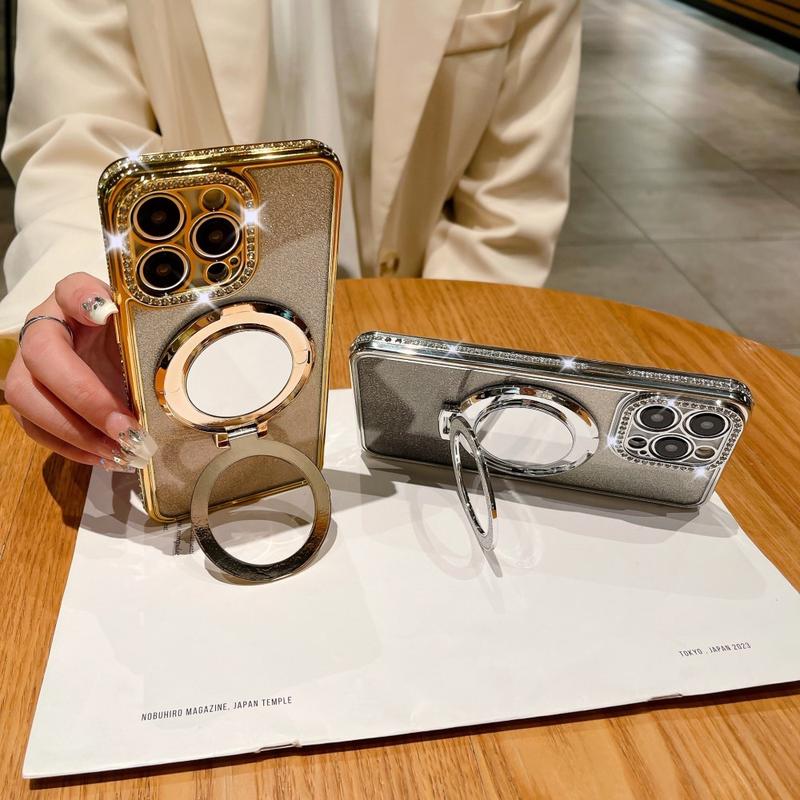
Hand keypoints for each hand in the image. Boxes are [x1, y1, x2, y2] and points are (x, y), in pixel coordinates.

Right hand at [5, 272, 157, 470]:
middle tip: (126, 427)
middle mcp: (44, 329)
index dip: (83, 299)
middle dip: (84, 398)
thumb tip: (160, 368)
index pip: (71, 289)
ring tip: (120, 450)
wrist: (116, 353)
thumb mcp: (144, 330)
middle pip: (41, 356)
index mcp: (73, 301)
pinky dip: (73, 448)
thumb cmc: (132, 339)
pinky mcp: (32, 400)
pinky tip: (107, 457)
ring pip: (28, 399)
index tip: (105, 313)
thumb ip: (147, 333)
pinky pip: (36, 428)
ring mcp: (30, 366)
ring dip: (76, 432)